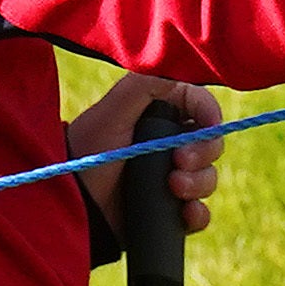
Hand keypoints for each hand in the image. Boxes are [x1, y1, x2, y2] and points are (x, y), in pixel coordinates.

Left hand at [79, 72, 225, 237]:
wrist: (74, 202)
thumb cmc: (88, 151)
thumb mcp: (113, 111)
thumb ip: (145, 84)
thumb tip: (181, 69)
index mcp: (160, 114)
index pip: (201, 107)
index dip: (211, 116)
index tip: (208, 127)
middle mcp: (170, 143)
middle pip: (210, 144)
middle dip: (202, 154)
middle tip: (179, 162)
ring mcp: (172, 177)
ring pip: (208, 178)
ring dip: (199, 184)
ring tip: (174, 189)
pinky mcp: (169, 209)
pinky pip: (200, 214)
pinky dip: (197, 215)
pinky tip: (185, 214)